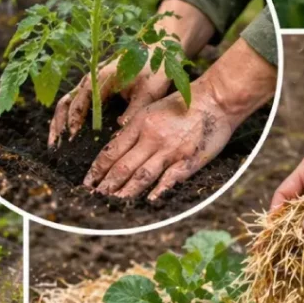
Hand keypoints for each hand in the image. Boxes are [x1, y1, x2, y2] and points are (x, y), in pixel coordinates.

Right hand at [49, 56, 173, 147]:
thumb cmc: (154, 68)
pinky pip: (76, 101)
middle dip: (59, 124)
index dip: (74, 121)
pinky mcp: (96, 86)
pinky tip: (69, 132)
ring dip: (60, 122)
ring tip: (55, 143)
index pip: (80, 102)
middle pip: (67, 102)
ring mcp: (91, 82)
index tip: (72, 138)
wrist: (157, 47)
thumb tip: (118, 131)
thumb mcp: (149, 91)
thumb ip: (134, 111)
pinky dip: (69, 117)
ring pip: (68, 102)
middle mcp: (91, 79)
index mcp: (101, 78)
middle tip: (55, 146)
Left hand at [84, 39, 274, 200]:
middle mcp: (151, 138)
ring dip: (125, 192)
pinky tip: (148, 201)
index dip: (97, 169)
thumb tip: (115, 144)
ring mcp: (170, 150)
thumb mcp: (152, 109)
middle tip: (93, 198)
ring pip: (141, 176)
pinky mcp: (187, 160)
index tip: (88, 182)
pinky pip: (169, 179)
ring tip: (112, 203)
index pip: (112, 151)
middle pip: (122, 166)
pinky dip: (157, 191)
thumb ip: (134, 127)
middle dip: (106, 184)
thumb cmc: (183, 103)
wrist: (215, 99)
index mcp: (140, 124)